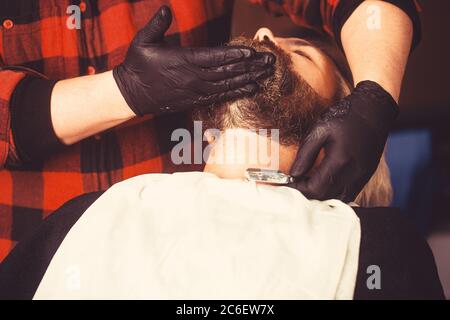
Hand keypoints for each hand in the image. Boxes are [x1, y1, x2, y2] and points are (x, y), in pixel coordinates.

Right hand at [113, 5, 274, 115]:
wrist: (131, 95)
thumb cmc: (137, 65)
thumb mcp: (142, 41)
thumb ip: (157, 24)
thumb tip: (167, 7)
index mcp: (183, 60)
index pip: (214, 57)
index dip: (235, 54)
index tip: (252, 51)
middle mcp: (193, 77)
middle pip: (227, 71)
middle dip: (251, 66)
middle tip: (270, 61)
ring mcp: (195, 91)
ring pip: (227, 85)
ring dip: (248, 78)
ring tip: (266, 74)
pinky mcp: (195, 100)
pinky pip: (220, 96)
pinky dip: (237, 92)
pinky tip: (251, 88)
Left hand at [288, 81, 398, 201]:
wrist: (375, 110)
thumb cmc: (345, 116)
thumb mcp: (319, 129)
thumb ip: (305, 154)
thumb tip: (293, 174)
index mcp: (340, 161)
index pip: (315, 189)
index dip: (298, 189)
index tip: (287, 183)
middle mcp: (353, 173)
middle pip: (326, 197)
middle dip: (307, 194)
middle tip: (294, 184)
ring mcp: (362, 177)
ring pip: (338, 199)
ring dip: (320, 196)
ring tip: (307, 184)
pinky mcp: (366, 176)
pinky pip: (348, 194)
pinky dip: (333, 193)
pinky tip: (323, 183)